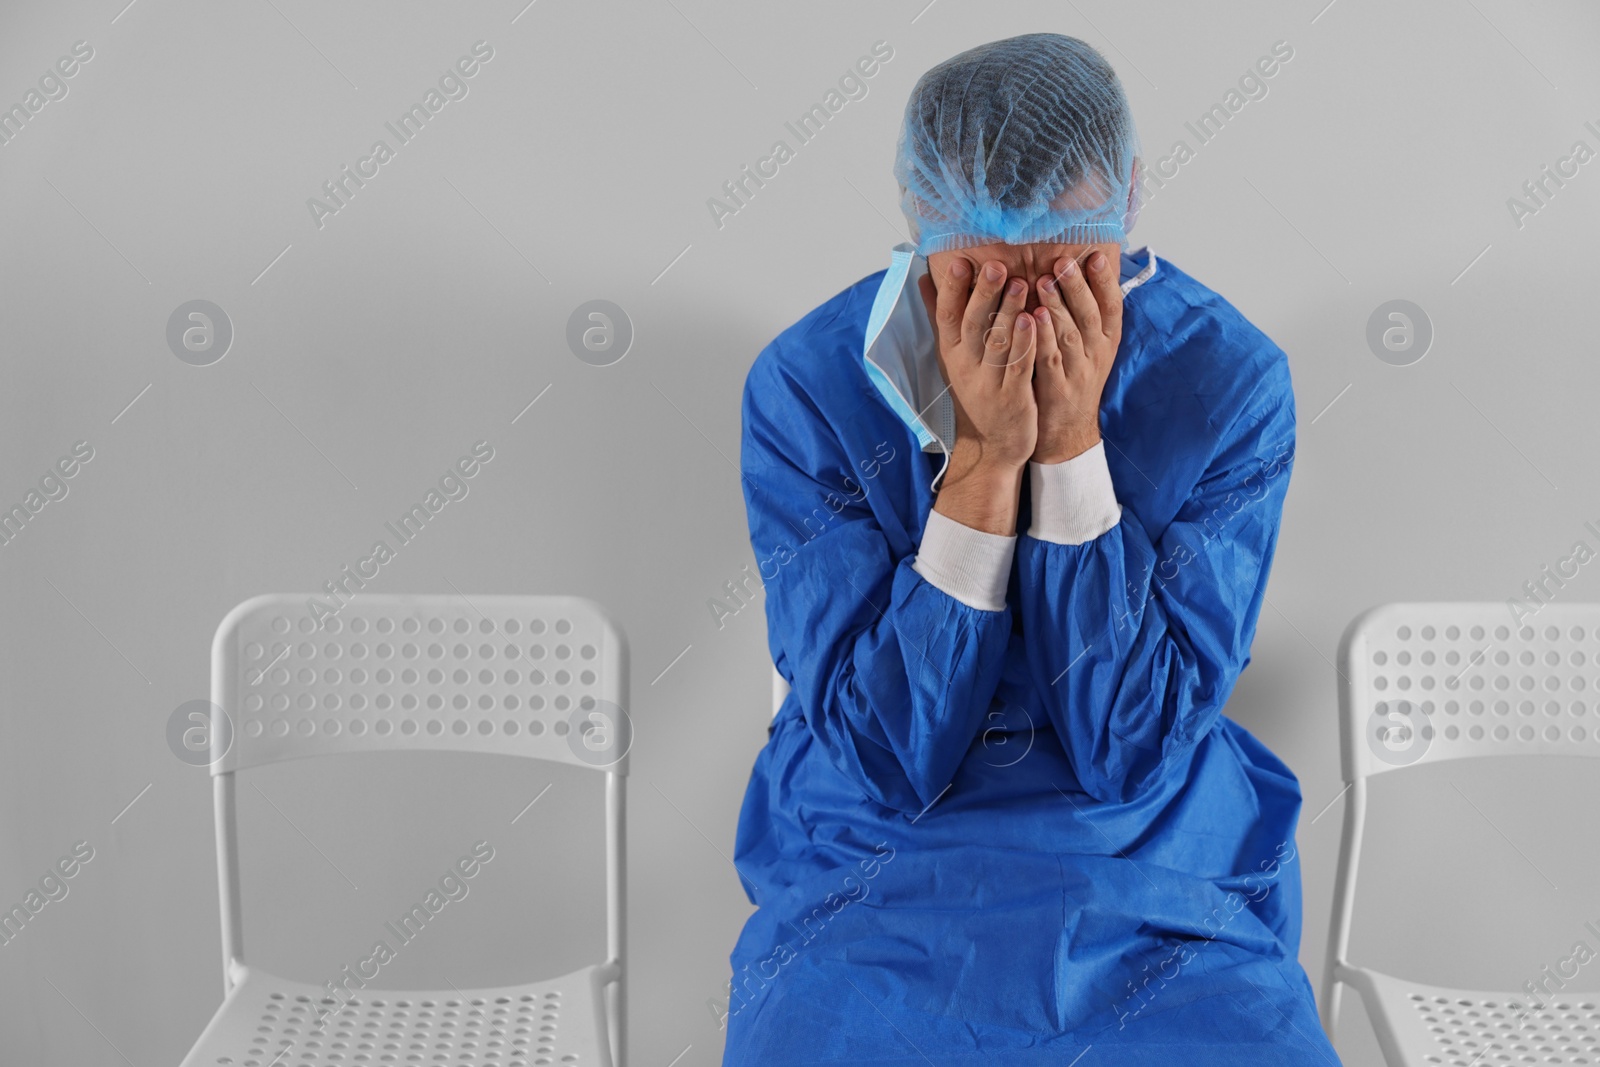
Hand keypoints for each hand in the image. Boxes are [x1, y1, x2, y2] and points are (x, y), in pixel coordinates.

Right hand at [917, 258, 1037, 471]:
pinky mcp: (1013, 399)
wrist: (994, 444)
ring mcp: (989, 384)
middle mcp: (966, 367)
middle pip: (972, 325)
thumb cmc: (978, 390)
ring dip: (1008, 312)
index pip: (946, 316)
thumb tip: (922, 277)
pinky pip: (1018, 368)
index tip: (960, 261)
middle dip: (984, 294)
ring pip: (997, 343)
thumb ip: (941, 316)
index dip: (953, 289)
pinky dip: (1025, 344)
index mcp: (952, 352)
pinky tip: (1033, 321)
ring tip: (1020, 283)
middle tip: (996, 266)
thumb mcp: (954, 355)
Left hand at [1028, 250, 1122, 463]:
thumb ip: (1084, 315)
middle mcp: (1097, 355)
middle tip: (1063, 261)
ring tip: (1044, 281)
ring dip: (1058, 307)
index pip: (1112, 306)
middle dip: (1077, 286)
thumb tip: (1079, 272)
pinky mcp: (1058, 390)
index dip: (1104, 281)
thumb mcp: (1089, 349)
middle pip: (1091, 315)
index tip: (1094, 255)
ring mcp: (1078, 373)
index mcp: (1107, 342)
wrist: (1067, 433)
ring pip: (1071, 334)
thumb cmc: (1073, 381)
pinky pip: (1050, 360)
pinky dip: (1043, 338)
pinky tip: (1032, 318)